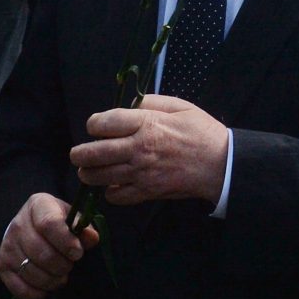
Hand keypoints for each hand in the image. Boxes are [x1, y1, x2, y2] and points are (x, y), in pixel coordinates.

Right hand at [0, 192, 98, 298]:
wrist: (32, 228)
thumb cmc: (59, 223)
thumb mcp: (73, 218)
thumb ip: (83, 228)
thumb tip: (92, 239)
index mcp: (38, 205)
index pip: (49, 224)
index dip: (66, 242)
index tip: (78, 254)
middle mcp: (18, 224)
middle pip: (40, 252)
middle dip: (61, 265)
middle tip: (70, 266)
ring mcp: (7, 245)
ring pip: (30, 271)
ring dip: (51, 280)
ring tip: (61, 277)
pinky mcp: (2, 265)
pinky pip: (18, 287)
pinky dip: (36, 293)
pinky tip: (47, 288)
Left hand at [70, 94, 230, 206]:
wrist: (220, 164)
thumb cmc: (201, 131)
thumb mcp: (180, 106)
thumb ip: (151, 102)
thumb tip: (129, 103)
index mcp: (147, 124)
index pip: (105, 123)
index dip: (93, 124)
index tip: (95, 126)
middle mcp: (139, 149)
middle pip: (94, 153)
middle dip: (80, 153)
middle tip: (79, 154)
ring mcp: (141, 173)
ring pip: (100, 177)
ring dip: (89, 173)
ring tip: (88, 170)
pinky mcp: (146, 192)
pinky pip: (116, 196)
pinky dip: (110, 192)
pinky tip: (113, 184)